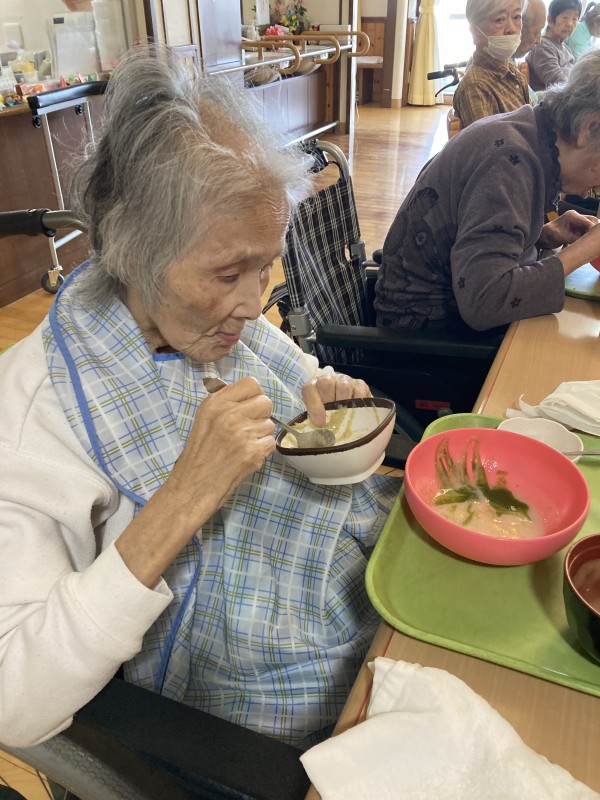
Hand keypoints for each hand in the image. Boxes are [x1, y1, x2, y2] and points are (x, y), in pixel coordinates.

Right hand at [167, 377, 274, 520]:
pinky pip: (271, 443)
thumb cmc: (199, 454)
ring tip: (243, 445)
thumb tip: (251, 395)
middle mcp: (229, 414)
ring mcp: (243, 433)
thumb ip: (226, 403)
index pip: (251, 384)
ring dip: (261, 435)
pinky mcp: (253, 452)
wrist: (194, 486)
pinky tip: (247, 456)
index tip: (249, 407)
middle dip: (261, 415)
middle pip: (266, 402)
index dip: (254, 396)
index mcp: (216, 403)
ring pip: (270, 424)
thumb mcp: (205, 419)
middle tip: (248, 428)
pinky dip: (262, 451)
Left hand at [302, 371, 370, 426]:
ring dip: (344, 403)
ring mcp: (344, 380)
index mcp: (314, 386)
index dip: (314, 404)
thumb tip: (317, 433)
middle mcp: (328, 379)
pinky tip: (356, 411)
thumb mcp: (319, 417)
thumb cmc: (329, 415)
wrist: (347, 410)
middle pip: (326, 384)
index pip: (309, 388)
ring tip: (346, 415)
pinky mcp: (359, 384)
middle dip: (330, 403)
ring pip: (343, 386)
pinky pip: (359, 390)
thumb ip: (315, 421)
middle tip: (334, 417)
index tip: (320, 422)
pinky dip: (358, 401)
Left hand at [538, 210, 598, 249]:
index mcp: (572, 215)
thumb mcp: (560, 236)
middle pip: (592, 221)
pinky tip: (586, 241)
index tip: (593, 238)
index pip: (587, 221)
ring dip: (590, 233)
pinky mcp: (578, 227)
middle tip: (592, 240)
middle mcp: (577, 216)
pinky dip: (587, 235)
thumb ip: (573, 238)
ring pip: (590, 225)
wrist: (544, 236)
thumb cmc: (549, 234)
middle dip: (593, 230)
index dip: (592, 229)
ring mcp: (578, 221)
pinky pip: (587, 230)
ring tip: (588, 241)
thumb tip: (584, 240)